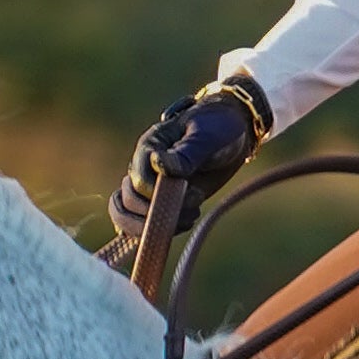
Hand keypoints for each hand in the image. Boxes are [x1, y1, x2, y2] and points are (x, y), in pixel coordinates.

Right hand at [108, 77, 269, 248]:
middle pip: (127, 203)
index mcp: (149, 147)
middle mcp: (142, 168)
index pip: (139, 183)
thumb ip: (185, 153)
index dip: (162, 195)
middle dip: (159, 213)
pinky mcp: (160, 200)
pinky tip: (185, 222)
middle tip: (194, 208)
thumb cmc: (220, 127)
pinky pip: (141, 224)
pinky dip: (159, 231)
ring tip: (188, 219)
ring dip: (154, 227)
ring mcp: (149, 186)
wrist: (233, 131)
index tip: (193, 190)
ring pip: (125, 217)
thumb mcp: (207, 136)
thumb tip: (160, 165)